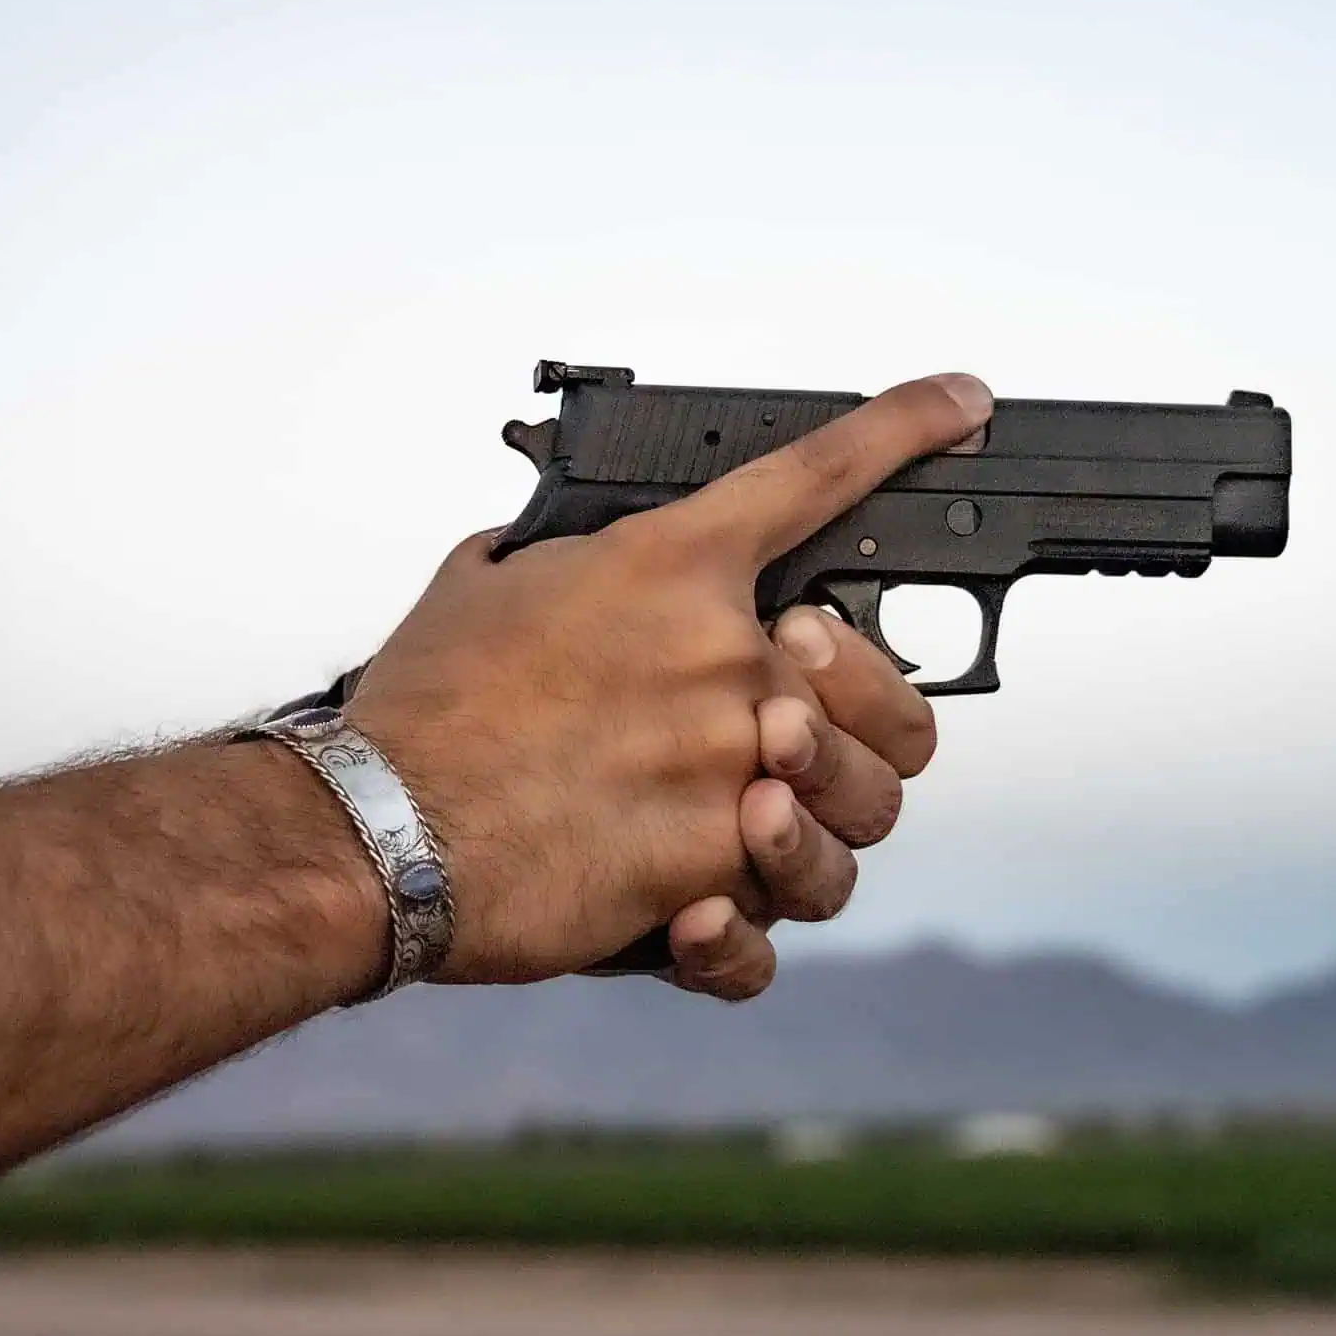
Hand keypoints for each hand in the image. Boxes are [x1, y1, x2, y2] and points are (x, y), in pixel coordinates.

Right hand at [343, 372, 991, 994]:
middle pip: (892, 690)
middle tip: (796, 726)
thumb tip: (567, 558)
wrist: (375, 828)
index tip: (960, 403)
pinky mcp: (707, 884)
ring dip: (820, 823)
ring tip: (747, 823)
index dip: (904, 427)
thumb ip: (561, 558)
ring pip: (861, 816)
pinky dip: (744, 933)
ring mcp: (732, 780)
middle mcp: (729, 669)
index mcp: (674, 571)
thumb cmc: (418, 704)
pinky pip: (774, 924)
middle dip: (868, 710)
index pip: (816, 476)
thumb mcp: (487, 581)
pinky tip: (696, 914)